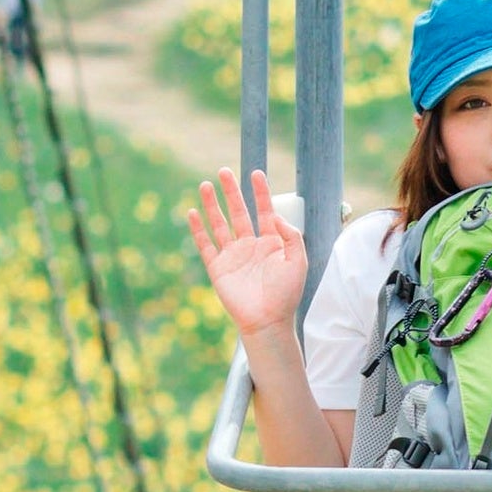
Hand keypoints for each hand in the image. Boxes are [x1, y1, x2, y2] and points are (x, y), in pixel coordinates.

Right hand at [188, 168, 308, 336]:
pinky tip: (193, 213)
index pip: (265, 210)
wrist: (267, 321)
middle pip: (239, 212)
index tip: (256, 173)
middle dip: (232, 191)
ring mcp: (233, 256)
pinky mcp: (218, 268)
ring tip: (206, 184)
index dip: (260, 192)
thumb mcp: (298, 261)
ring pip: (220, 224)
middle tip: (224, 171)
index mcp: (271, 242)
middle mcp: (250, 246)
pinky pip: (205, 245)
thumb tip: (276, 216)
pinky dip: (198, 229)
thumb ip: (291, 235)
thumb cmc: (286, 294)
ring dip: (212, 205)